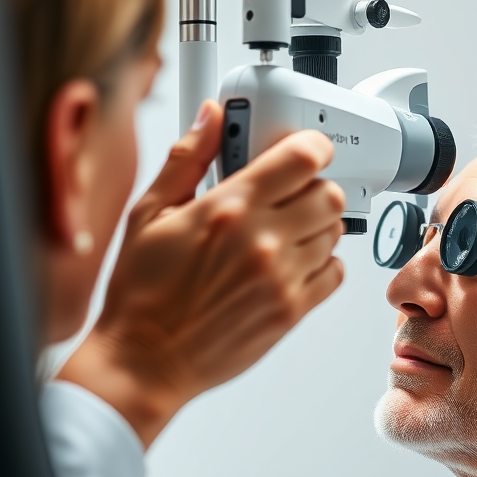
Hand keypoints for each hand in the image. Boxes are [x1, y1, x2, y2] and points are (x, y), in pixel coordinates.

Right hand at [56, 101, 345, 445]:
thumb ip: (187, 158)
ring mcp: (281, 278)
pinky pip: (334, 272)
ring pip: (335, 230)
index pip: (302, 158)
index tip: (304, 149)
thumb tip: (210, 116)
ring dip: (317, 223)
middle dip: (314, 185)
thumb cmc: (142, 292)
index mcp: (228, 208)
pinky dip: (322, 261)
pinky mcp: (291, 311)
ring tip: (284, 230)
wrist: (145, 360)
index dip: (311, 146)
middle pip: (329, 192)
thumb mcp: (149, 213)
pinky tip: (292, 261)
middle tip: (290, 192)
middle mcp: (262, 240)